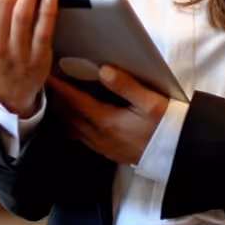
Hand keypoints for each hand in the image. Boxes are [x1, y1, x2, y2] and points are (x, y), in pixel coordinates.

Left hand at [47, 66, 169, 165]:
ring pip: (71, 127)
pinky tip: (72, 117)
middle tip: (46, 82)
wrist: (178, 154)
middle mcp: (99, 136)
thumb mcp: (151, 102)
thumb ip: (126, 86)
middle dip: (56, 98)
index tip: (47, 75)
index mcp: (107, 121)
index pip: (75, 102)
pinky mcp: (106, 151)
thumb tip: (104, 70)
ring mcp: (101, 146)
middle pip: (68, 115)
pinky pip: (79, 137)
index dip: (60, 87)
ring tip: (55, 97)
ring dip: (61, 112)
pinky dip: (70, 124)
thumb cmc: (167, 126)